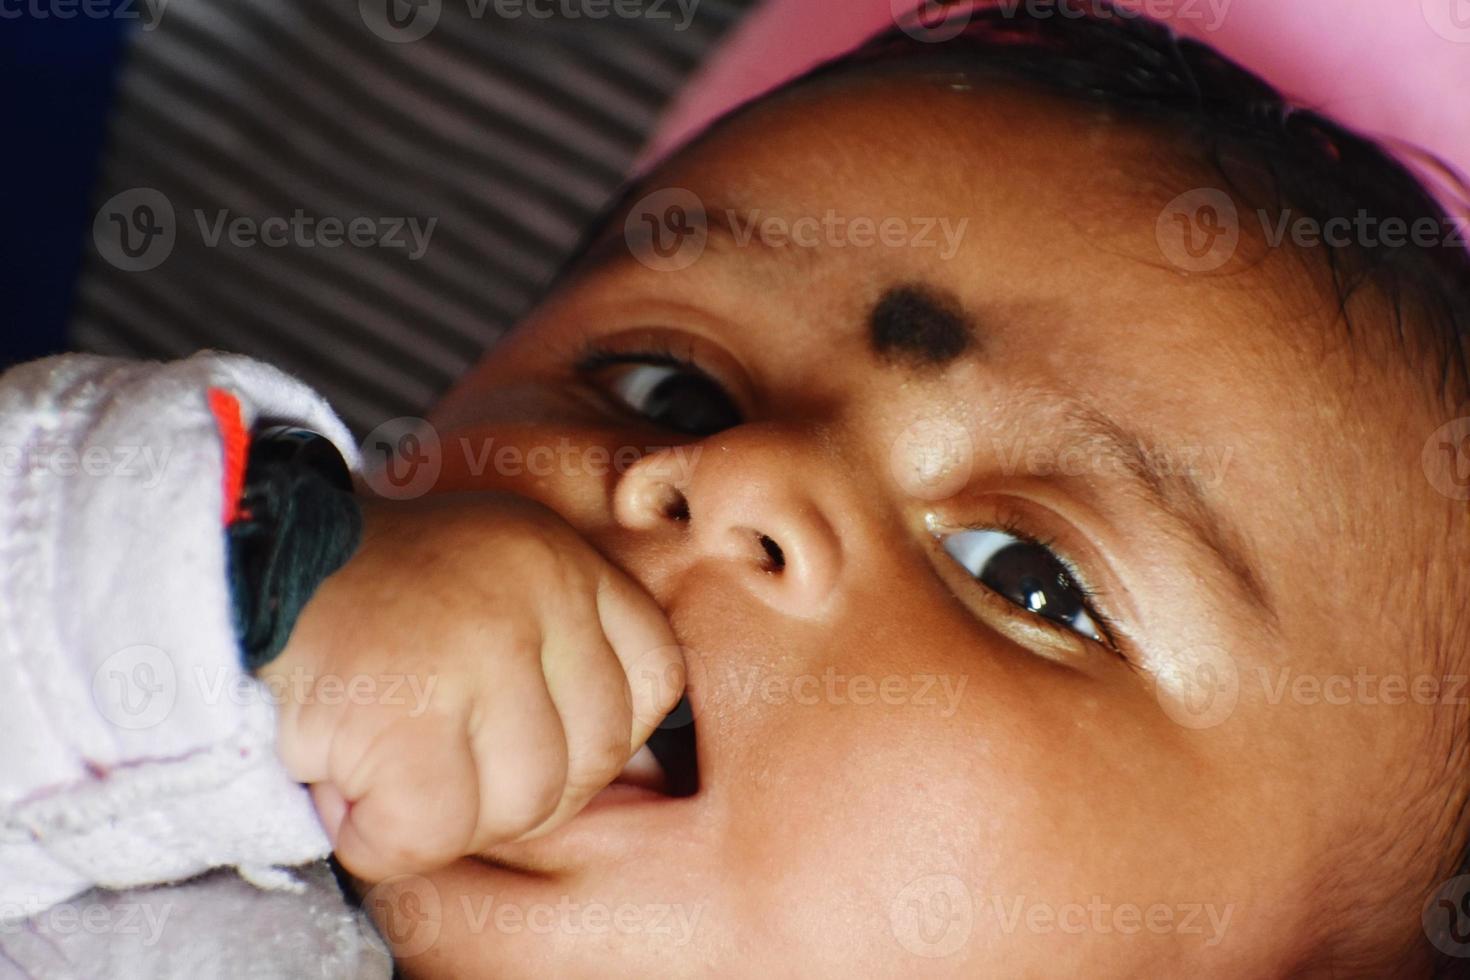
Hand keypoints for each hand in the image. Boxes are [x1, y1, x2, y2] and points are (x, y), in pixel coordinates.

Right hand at [259, 492, 683, 881]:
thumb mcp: (494, 590)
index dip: (600, 733)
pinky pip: (432, 833)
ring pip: (521, 805)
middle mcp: (535, 595)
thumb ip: (567, 661)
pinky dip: (380, 837)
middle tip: (439, 758)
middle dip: (513, 787)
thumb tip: (645, 781)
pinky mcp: (404, 714)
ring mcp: (475, 651)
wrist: (243, 564)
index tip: (528, 732)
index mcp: (563, 562)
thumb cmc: (373, 598)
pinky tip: (348, 789)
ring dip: (445, 813)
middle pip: (590, 760)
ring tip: (385, 762)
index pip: (653, 678)